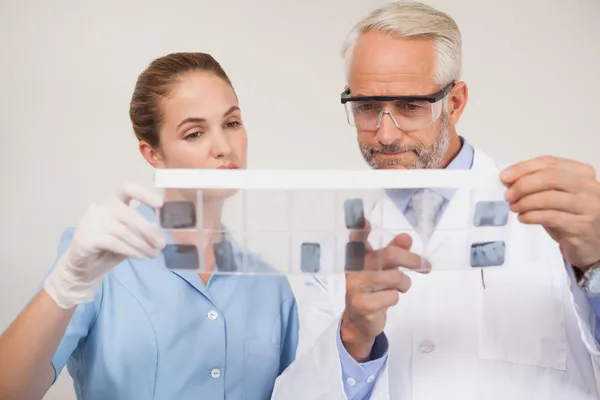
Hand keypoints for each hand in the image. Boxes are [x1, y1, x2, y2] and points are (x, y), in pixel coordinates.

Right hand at [44, 182, 165, 308]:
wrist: (84, 267)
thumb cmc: (110, 247)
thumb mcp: (129, 235)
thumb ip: (141, 229)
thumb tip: (161, 233)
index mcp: (113, 201)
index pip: (127, 188)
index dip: (144, 193)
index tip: (160, 204)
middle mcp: (101, 207)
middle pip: (128, 214)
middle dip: (148, 230)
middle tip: (161, 244)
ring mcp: (91, 221)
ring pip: (123, 231)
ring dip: (142, 245)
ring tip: (153, 254)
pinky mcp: (86, 237)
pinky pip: (114, 242)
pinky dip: (131, 250)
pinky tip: (140, 256)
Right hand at [340, 219, 429, 361]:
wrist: (359, 319)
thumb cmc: (373, 288)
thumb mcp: (383, 268)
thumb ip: (395, 251)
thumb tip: (406, 238)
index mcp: (358, 256)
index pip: (356, 239)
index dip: (360, 230)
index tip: (366, 222)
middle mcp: (354, 268)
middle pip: (390, 255)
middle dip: (412, 259)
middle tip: (425, 266)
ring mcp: (356, 286)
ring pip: (395, 278)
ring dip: (404, 284)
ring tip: (399, 288)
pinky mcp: (362, 304)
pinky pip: (392, 296)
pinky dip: (395, 298)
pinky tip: (385, 301)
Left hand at [501, 156, 599, 269]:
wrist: (592, 244)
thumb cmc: (570, 216)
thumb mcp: (555, 195)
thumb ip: (537, 184)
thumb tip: (508, 179)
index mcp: (582, 172)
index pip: (549, 163)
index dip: (523, 168)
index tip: (504, 177)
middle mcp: (589, 186)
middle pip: (550, 177)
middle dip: (523, 185)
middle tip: (508, 195)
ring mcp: (588, 206)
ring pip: (550, 198)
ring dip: (525, 202)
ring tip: (514, 207)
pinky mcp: (582, 226)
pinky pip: (551, 217)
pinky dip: (532, 216)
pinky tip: (523, 218)